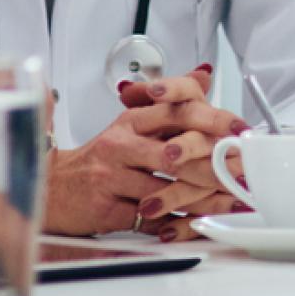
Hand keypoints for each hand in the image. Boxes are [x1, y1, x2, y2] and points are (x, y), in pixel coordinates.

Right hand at [44, 66, 249, 239]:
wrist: (51, 186)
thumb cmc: (101, 158)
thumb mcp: (133, 122)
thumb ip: (172, 101)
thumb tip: (204, 73)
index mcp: (132, 120)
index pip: (177, 110)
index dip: (213, 119)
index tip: (241, 130)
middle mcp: (121, 144)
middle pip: (176, 152)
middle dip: (215, 165)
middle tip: (243, 173)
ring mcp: (111, 176)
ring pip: (166, 189)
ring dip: (203, 198)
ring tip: (230, 201)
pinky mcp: (106, 207)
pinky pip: (150, 218)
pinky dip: (176, 222)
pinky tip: (197, 222)